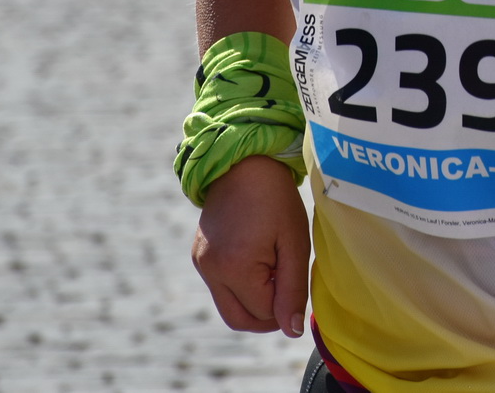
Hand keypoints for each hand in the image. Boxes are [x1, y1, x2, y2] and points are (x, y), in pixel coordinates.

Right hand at [191, 155, 309, 337]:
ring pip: (229, 307)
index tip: (295, 275)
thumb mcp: (294, 242)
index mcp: (234, 267)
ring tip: (273, 269)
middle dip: (267, 317)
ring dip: (253, 301)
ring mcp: (201, 264)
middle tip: (287, 292)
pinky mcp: (199, 257)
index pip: (264, 312)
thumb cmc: (275, 199)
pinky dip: (241, 286)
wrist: (243, 163)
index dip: (286, 303)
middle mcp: (210, 270)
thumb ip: (293, 289)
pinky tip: (257, 259)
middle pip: (239, 320)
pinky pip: (221, 288)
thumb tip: (292, 330)